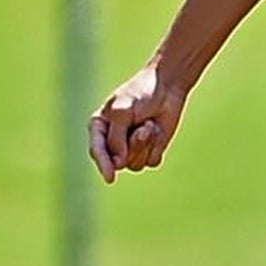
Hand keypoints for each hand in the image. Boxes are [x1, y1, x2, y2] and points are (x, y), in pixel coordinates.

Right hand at [88, 63, 188, 182]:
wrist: (168, 87)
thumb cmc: (141, 93)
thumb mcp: (122, 111)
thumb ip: (116, 138)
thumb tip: (117, 164)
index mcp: (98, 128)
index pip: (97, 151)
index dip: (103, 165)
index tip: (111, 178)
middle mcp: (112, 141)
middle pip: (118, 162)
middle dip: (134, 146)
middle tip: (143, 127)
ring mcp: (130, 148)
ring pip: (135, 164)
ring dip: (146, 145)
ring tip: (150, 125)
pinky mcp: (148, 151)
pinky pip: (151, 162)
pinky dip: (156, 146)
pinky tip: (157, 129)